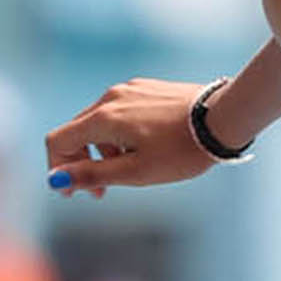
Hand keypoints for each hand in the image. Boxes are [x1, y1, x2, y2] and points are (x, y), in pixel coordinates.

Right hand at [43, 79, 215, 197]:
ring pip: (100, 123)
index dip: (57, 168)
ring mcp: (130, 89)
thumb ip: (92, 175)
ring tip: (130, 171)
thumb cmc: (181, 150)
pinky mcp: (148, 88)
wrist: (224, 118)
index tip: (70, 192)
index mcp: (103, 118)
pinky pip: (121, 113)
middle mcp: (111, 97)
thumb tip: (56, 180)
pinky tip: (145, 150)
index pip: (57, 140)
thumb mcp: (135, 172)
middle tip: (100, 192)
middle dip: (81, 163)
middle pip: (77, 131)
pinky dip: (121, 135)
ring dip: (103, 151)